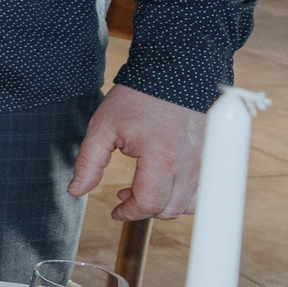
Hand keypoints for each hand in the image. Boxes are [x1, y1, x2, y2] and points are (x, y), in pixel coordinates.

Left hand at [69, 83, 207, 220]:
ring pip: (189, 204)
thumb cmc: (136, 99)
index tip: (114, 210)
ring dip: (164, 204)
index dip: (128, 213)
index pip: (149, 203)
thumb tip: (76, 191)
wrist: (172, 73)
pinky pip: (201, 191)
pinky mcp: (211, 158)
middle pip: (170, 209)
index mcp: (161, 158)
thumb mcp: (103, 127)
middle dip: (143, 209)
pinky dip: (182, 195)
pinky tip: (162, 181)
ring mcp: (204, 162)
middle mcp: (189, 164)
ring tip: (140, 187)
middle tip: (123, 196)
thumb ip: (89, 163)